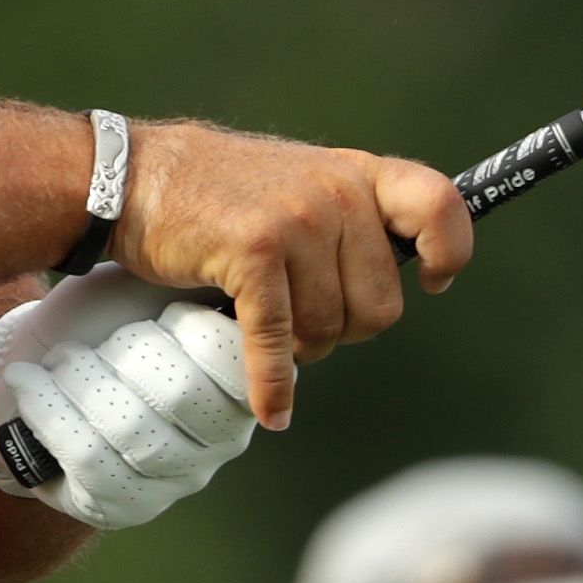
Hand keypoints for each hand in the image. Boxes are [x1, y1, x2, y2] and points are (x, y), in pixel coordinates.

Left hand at [0, 269, 257, 531]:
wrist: (40, 363)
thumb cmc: (103, 318)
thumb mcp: (147, 286)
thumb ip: (190, 284)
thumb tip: (221, 280)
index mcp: (241, 378)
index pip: (229, 357)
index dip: (185, 324)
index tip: (156, 310)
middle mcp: (223, 439)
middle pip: (180, 394)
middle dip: (122, 351)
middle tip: (93, 337)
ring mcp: (178, 478)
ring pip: (130, 429)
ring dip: (77, 381)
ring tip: (56, 359)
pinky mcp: (128, 507)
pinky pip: (89, 461)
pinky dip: (49, 412)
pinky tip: (29, 384)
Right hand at [112, 121, 471, 428]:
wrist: (134, 176)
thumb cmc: (219, 192)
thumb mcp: (301, 181)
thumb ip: (350, 220)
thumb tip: (397, 285)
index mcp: (357, 174)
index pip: (439, 206)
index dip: (448, 252)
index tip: (432, 280)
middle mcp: (337, 193)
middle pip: (380, 308)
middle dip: (341, 328)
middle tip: (299, 314)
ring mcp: (298, 221)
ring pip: (329, 331)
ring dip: (299, 347)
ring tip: (264, 317)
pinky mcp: (254, 252)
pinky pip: (281, 340)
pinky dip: (272, 383)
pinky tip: (271, 409)